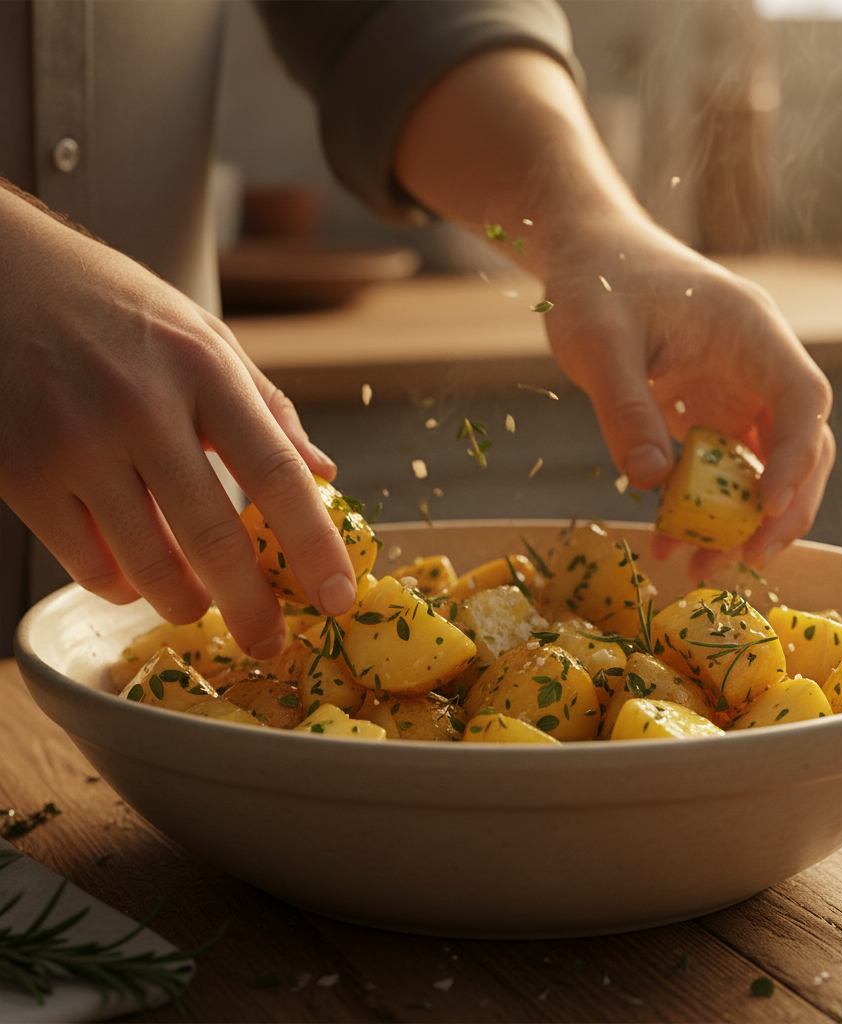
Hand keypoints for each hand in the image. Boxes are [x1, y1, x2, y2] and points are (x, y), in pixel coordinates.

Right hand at [0, 187, 355, 655]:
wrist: (0, 275)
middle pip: (213, 537)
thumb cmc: (117, 310)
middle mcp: (140, 407)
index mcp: (202, 369)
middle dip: (251, 607)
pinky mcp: (18, 471)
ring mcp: (74, 441)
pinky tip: (137, 576)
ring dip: (185, 602)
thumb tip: (324, 475)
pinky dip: (122, 585)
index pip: (275, 472)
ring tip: (201, 603)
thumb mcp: (205, 338)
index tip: (338, 596)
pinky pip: (85, 562)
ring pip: (146, 564)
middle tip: (271, 643)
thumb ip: (268, 410)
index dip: (313, 544)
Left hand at [539, 211, 834, 578]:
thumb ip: (625, 407)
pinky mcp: (709, 412)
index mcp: (750, 331)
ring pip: (762, 464)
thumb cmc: (596, 283)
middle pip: (800, 443)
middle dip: (781, 508)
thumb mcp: (599, 342)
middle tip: (746, 560)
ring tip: (700, 567)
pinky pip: (721, 468)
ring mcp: (736, 390)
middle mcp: (757, 364)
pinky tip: (671, 539)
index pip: (802, 398)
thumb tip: (654, 480)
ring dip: (741, 519)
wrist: (586, 257)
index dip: (798, 457)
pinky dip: (703, 507)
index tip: (769, 507)